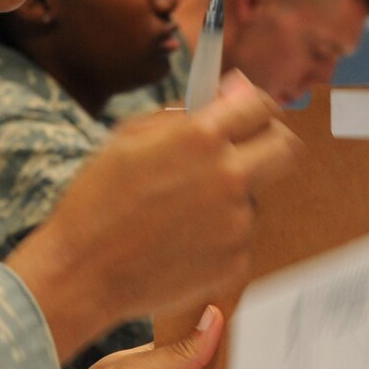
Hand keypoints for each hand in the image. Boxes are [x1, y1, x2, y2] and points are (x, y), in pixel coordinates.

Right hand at [10, 71, 299, 359]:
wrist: (82, 272)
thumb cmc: (97, 201)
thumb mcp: (128, 137)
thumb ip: (183, 113)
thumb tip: (226, 95)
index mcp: (201, 137)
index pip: (262, 106)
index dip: (257, 105)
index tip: (250, 112)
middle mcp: (229, 177)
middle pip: (286, 147)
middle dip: (271, 141)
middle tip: (248, 148)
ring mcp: (237, 223)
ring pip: (255, 196)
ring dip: (232, 195)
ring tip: (181, 212)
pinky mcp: (236, 261)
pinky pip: (240, 236)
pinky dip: (219, 235)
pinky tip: (180, 241)